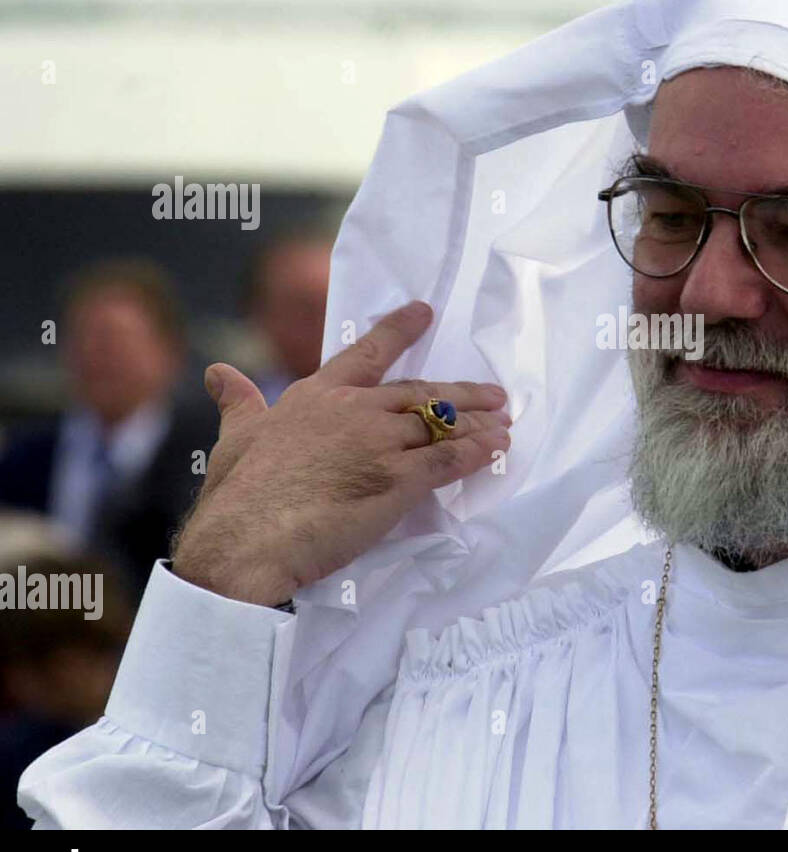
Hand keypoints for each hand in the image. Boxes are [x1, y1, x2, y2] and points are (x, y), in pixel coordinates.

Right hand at [171, 301, 510, 605]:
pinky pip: (449, 460)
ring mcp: (380, 443)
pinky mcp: (400, 480)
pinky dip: (476, 453)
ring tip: (504, 424)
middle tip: (495, 393)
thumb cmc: (238, 495)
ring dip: (479, 425)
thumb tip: (219, 372)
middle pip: (421, 393)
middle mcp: (355, 411)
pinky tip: (496, 451)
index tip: (425, 311)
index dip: (400, 331)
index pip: (367, 354)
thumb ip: (238, 402)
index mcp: (317, 396)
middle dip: (462, 393)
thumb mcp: (234, 438)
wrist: (248, 540)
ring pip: (442, 425)